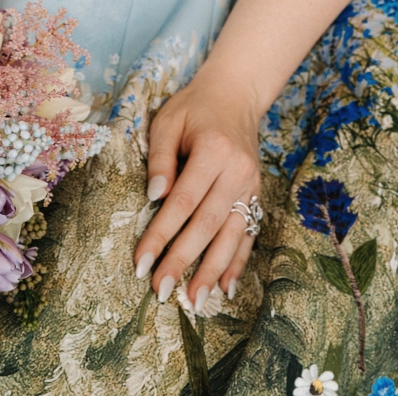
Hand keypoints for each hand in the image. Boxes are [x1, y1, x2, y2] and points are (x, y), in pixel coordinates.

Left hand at [132, 75, 260, 310]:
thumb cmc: (194, 107)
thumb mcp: (168, 120)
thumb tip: (154, 197)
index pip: (182, 201)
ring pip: (231, 235)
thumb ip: (160, 158)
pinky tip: (226, 287)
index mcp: (213, 150)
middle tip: (161, 290)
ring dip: (211, 271)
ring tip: (194, 302)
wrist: (235, 94)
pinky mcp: (257, 195)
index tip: (140, 262)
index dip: (161, 234)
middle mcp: (236, 171)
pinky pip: (248, 233)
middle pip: (207, 224)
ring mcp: (251, 185)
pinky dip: (237, 262)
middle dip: (182, 260)